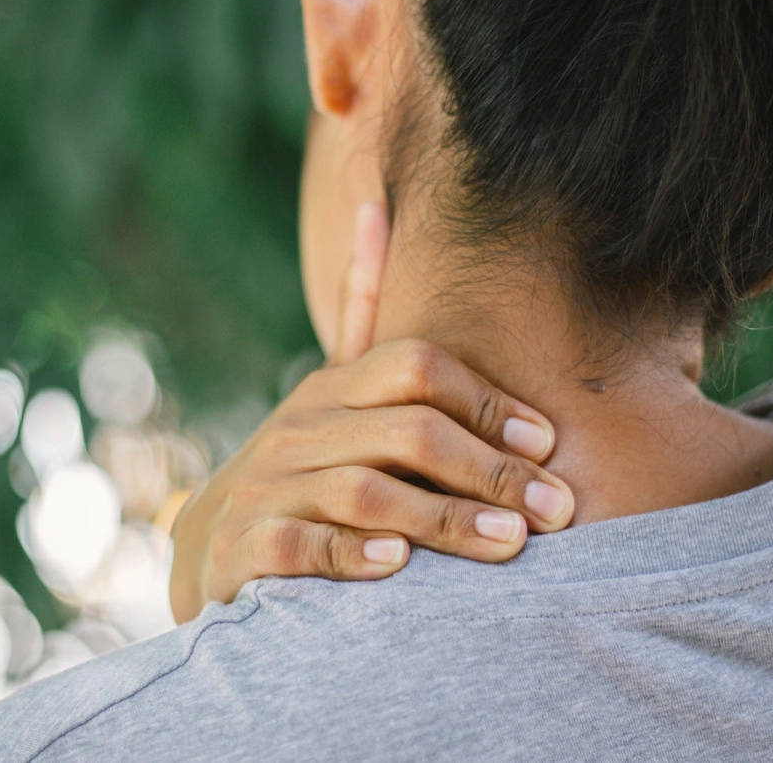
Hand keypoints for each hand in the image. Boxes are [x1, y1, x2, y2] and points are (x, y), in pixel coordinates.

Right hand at [169, 203, 572, 622]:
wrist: (215, 544)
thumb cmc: (304, 466)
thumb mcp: (332, 389)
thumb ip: (361, 313)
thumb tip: (376, 208)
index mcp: (333, 387)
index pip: (417, 368)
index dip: (487, 401)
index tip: (547, 441)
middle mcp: (300, 428)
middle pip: (408, 432)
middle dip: (490, 470)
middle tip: (557, 509)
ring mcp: (270, 485)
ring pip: (365, 492)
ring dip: (444, 518)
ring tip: (509, 544)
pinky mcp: (248, 545)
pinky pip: (303, 545)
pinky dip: (353, 553)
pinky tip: (401, 564)